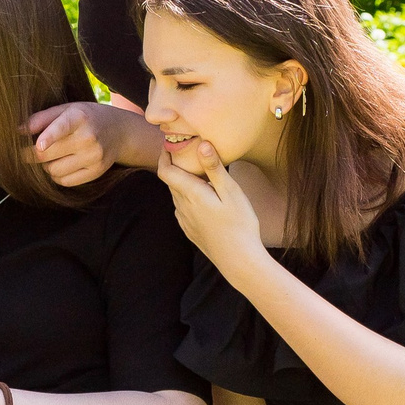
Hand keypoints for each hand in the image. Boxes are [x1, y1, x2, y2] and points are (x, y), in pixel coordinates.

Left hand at [27, 101, 157, 186]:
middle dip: (30, 155)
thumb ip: (42, 118)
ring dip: (45, 166)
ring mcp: (94, 157)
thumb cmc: (85, 117)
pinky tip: (61, 164)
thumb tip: (18, 131)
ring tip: (51, 156)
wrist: (119, 131)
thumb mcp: (66, 109)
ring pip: (53, 170)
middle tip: (26, 152)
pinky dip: (56, 176)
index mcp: (79, 117)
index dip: (49, 138)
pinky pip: (64, 181)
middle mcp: (88, 137)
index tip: (39, 145)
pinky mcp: (96, 172)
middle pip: (47, 154)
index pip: (62, 128)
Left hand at [157, 139, 266, 273]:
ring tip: (197, 172)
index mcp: (190, 194)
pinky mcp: (190, 231)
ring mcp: (185, 221)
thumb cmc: (239, 224)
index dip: (164, 156)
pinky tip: (202, 197)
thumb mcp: (231, 192)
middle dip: (175, 166)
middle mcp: (182, 207)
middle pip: (171, 181)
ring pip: (177, 195)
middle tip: (187, 152)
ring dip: (182, 183)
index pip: (165, 171)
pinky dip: (187, 197)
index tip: (171, 143)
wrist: (239, 261)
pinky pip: (183, 209)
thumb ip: (214, 168)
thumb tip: (201, 144)